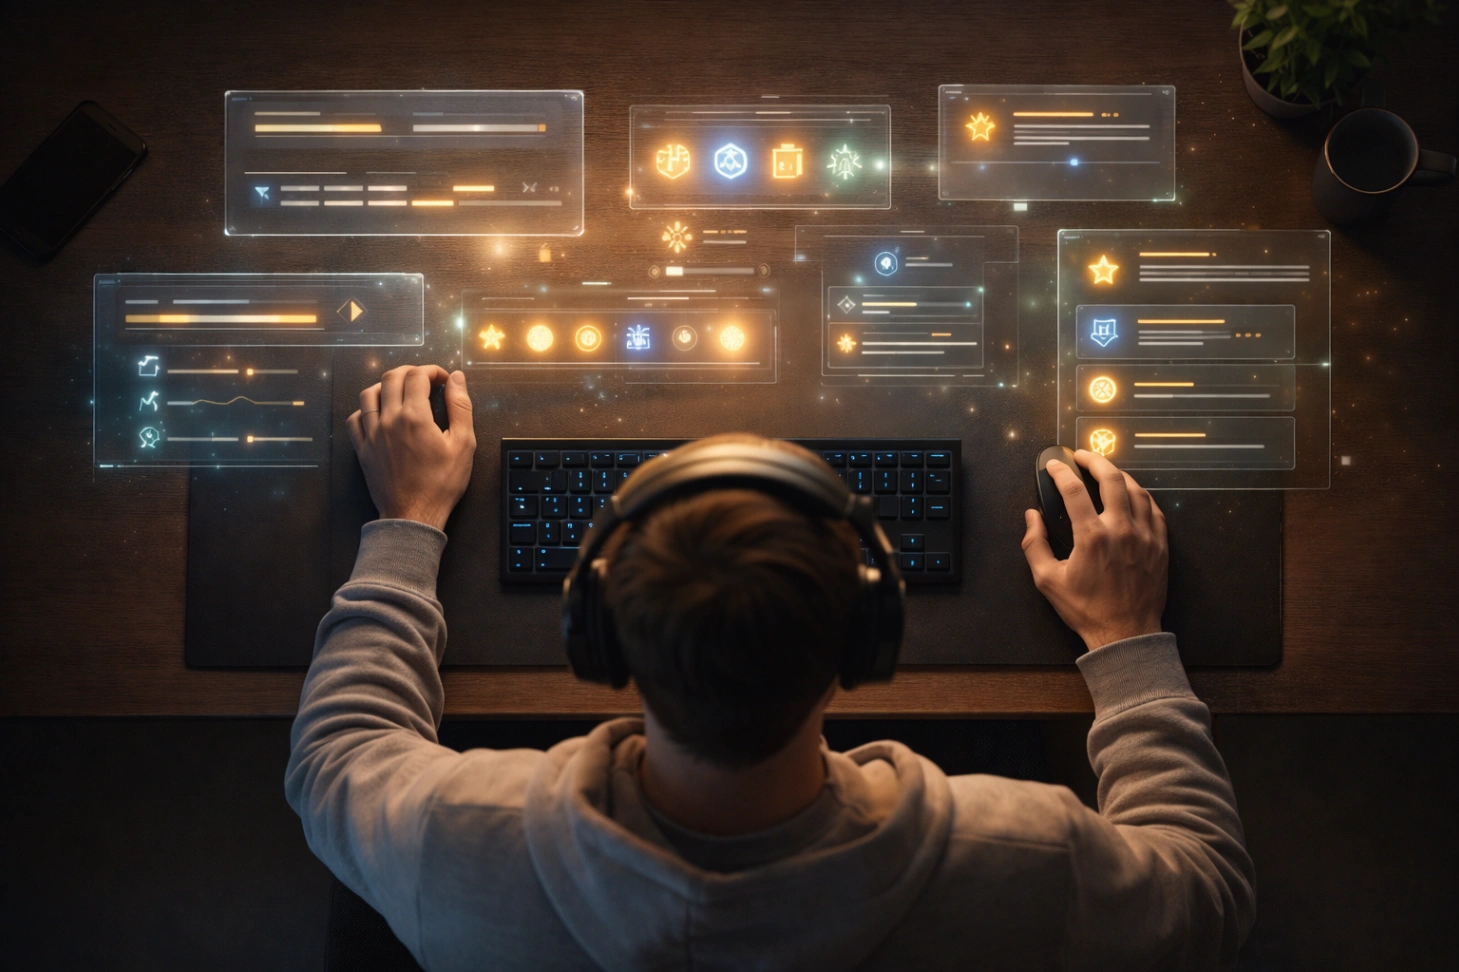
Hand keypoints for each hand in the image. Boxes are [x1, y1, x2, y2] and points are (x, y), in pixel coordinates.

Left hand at [346, 366, 475, 531]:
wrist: (413, 515)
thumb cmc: (441, 484)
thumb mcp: (463, 444)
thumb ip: (461, 407)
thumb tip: (456, 379)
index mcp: (415, 416)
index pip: (418, 376)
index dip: (433, 371)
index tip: (443, 379)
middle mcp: (389, 420)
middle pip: (391, 378)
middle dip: (410, 371)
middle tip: (424, 379)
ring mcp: (371, 434)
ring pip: (368, 393)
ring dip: (386, 385)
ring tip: (401, 391)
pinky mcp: (362, 449)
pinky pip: (355, 419)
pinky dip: (366, 409)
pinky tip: (379, 413)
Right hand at [1021, 450, 1167, 651]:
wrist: (1125, 633)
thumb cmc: (1086, 609)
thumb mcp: (1047, 580)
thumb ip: (1035, 544)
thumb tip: (1032, 517)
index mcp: (1091, 536)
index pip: (1073, 489)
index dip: (1060, 471)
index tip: (1053, 465)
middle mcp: (1121, 529)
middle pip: (1111, 478)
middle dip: (1094, 460)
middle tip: (1082, 456)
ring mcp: (1145, 536)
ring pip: (1136, 490)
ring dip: (1119, 474)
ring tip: (1106, 470)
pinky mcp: (1160, 545)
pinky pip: (1154, 509)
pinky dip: (1141, 496)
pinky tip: (1132, 494)